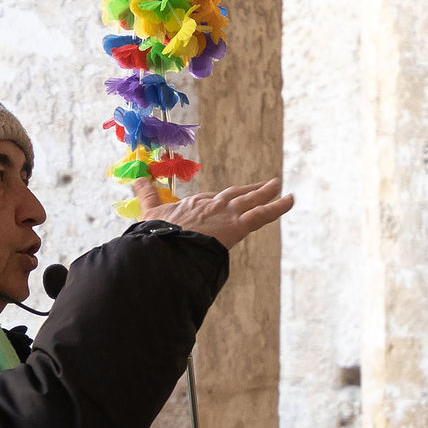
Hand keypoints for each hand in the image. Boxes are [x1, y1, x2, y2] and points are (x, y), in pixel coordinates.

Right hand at [141, 176, 293, 248]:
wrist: (166, 248)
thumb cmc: (156, 235)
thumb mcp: (149, 213)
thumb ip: (146, 195)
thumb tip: (136, 178)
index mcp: (193, 206)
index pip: (210, 201)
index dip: (218, 201)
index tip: (223, 200)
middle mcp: (211, 205)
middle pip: (234, 195)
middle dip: (248, 191)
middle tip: (262, 186)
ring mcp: (226, 213)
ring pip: (250, 200)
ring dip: (266, 193)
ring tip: (279, 185)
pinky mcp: (237, 225)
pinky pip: (263, 214)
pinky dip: (278, 206)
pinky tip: (292, 199)